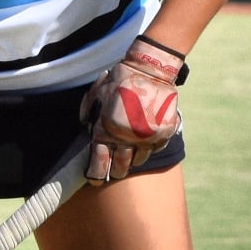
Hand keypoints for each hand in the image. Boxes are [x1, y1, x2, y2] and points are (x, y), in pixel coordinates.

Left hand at [80, 36, 184, 184]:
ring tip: (128, 156)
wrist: (150, 70)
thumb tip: (87, 131)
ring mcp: (147, 138)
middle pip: (120, 167)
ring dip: (131, 160)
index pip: (99, 163)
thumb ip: (88, 115)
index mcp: (106, 130)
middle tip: (113, 173)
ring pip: (138, 160)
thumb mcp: (96, 95)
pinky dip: (148, 148)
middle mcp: (126, 138)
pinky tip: (144, 143)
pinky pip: (154, 150)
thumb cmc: (119, 80)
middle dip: (115, 172)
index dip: (96, 175)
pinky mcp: (163, 133)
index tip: (95, 180)